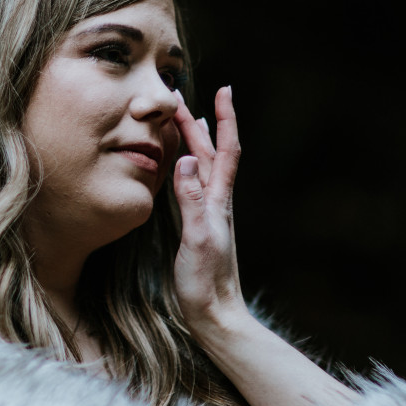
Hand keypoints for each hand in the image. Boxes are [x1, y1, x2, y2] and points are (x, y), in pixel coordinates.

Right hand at [172, 85, 248, 336]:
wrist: (216, 315)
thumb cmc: (206, 282)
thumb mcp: (195, 238)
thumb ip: (191, 200)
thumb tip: (187, 159)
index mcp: (218, 201)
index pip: (227, 150)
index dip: (226, 119)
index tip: (225, 89)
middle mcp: (217, 203)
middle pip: (211, 152)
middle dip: (199, 122)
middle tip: (178, 97)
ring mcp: (209, 214)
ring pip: (204, 167)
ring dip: (195, 141)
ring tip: (182, 120)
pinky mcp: (199, 227)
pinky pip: (195, 186)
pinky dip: (188, 167)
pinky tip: (182, 167)